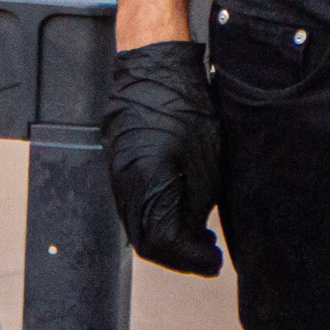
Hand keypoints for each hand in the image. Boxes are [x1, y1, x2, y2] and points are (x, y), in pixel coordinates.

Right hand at [104, 40, 222, 275]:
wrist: (156, 66)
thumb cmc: (185, 105)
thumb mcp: (207, 163)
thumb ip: (196, 207)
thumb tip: (195, 237)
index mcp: (146, 185)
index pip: (163, 245)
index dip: (192, 261)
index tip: (214, 263)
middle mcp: (123, 185)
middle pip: (146, 242)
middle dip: (179, 255)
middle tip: (208, 254)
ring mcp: (115, 175)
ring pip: (137, 226)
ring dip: (167, 238)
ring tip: (198, 236)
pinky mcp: (117, 165)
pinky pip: (133, 206)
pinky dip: (155, 218)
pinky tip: (178, 212)